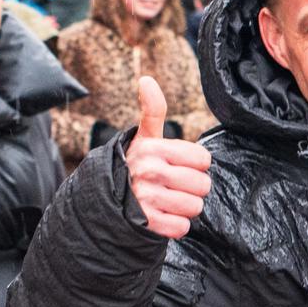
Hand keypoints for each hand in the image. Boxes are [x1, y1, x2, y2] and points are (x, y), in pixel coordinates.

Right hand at [127, 76, 212, 239]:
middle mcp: (148, 170)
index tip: (178, 166)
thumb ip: (152, 111)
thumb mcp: (143, 137)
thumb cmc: (135, 165)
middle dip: (192, 188)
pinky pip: (181, 227)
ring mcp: (145, 197)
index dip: (195, 165)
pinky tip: (162, 217)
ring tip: (167, 201)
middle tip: (173, 187)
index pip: (203, 159)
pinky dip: (175, 225)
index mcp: (152, 148)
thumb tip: (146, 79)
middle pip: (203, 184)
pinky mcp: (145, 223)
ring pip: (195, 207)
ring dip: (185, 208)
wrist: (105, 200)